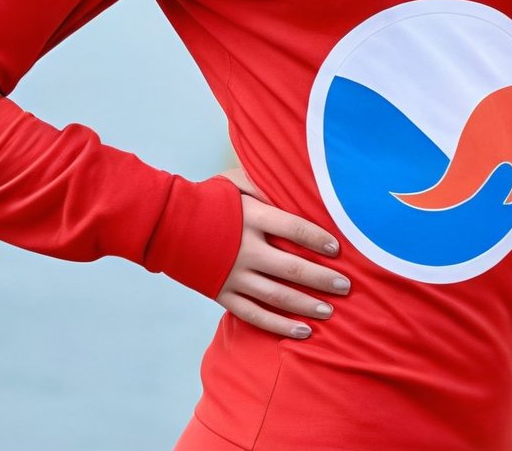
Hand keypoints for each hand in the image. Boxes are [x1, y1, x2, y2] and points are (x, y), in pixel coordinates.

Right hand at [216, 162, 351, 339]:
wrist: (165, 224)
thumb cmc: (208, 198)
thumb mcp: (235, 181)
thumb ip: (264, 184)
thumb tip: (294, 186)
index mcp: (251, 218)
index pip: (295, 229)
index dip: (318, 239)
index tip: (337, 249)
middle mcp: (245, 249)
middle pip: (292, 267)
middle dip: (322, 278)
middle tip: (346, 285)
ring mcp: (233, 275)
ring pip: (277, 296)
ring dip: (306, 305)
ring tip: (330, 310)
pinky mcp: (222, 294)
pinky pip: (255, 315)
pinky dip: (279, 325)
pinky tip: (302, 331)